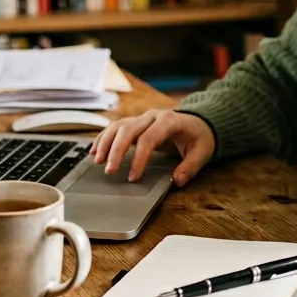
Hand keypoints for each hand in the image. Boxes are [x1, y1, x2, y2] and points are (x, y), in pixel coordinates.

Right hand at [88, 109, 214, 186]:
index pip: (149, 138)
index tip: (133, 177)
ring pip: (118, 126)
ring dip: (105, 143)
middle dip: (116, 150)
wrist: (199, 121)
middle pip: (128, 129)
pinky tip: (94, 151)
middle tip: (109, 171)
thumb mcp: (203, 152)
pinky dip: (103, 138)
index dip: (139, 158)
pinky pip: (116, 127)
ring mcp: (143, 118)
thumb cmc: (200, 137)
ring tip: (97, 161)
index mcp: (169, 121)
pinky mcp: (136, 122)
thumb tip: (177, 180)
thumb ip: (190, 166)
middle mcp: (153, 116)